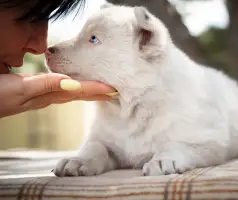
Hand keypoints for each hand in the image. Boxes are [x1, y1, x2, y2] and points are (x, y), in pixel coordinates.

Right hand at [0, 73, 117, 117]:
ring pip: (70, 91)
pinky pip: (59, 89)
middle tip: (115, 90)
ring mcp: (41, 95)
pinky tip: (72, 84)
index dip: (97, 90)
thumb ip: (45, 86)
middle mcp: (48, 96)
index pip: (79, 91)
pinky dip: (71, 86)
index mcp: (47, 95)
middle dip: (97, 91)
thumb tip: (73, 84)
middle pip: (79, 93)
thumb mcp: (21, 90)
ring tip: (101, 88)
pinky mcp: (33, 92)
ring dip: (87, 89)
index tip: (115, 90)